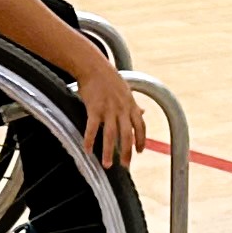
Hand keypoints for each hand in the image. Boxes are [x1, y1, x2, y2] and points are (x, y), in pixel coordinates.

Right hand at [73, 47, 150, 163]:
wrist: (93, 66)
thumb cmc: (109, 78)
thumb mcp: (126, 91)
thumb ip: (133, 105)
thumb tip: (143, 113)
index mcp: (131, 105)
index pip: (140, 126)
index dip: (141, 140)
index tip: (139, 152)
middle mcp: (122, 109)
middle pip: (127, 135)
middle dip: (127, 152)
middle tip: (125, 166)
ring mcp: (108, 109)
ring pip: (111, 135)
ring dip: (109, 152)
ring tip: (107, 164)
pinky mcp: (94, 108)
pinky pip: (92, 128)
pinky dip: (90, 140)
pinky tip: (87, 150)